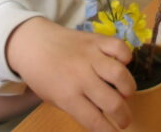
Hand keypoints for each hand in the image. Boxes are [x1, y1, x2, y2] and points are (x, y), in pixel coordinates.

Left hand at [5, 17, 134, 131]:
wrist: (32, 42)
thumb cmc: (41, 75)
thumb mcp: (53, 98)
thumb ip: (77, 107)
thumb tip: (102, 116)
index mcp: (67, 96)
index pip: (94, 121)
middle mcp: (81, 77)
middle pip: (112, 102)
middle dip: (123, 116)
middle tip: (124, 119)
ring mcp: (90, 56)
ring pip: (120, 74)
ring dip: (128, 88)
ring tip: (125, 93)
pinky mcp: (96, 40)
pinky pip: (119, 47)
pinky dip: (126, 57)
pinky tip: (122, 64)